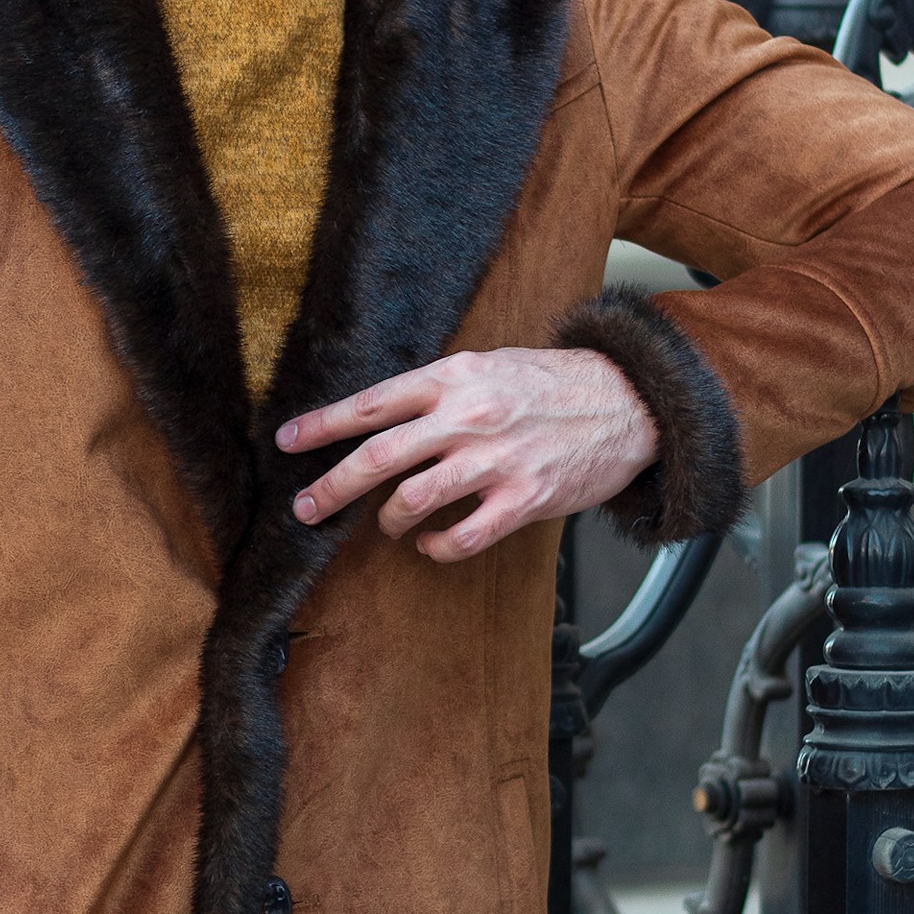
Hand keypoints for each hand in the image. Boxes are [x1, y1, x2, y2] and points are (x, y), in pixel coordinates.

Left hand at [276, 347, 659, 561]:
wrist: (626, 400)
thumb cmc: (552, 383)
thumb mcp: (489, 365)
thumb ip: (438, 390)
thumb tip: (382, 418)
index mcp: (453, 377)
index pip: (372, 404)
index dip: (322, 425)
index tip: (287, 443)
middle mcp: (468, 416)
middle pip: (378, 456)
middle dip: (332, 486)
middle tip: (306, 508)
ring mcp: (496, 460)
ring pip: (412, 500)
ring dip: (388, 519)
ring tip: (388, 524)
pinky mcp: (524, 498)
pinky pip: (463, 537)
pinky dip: (438, 547)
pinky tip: (433, 545)